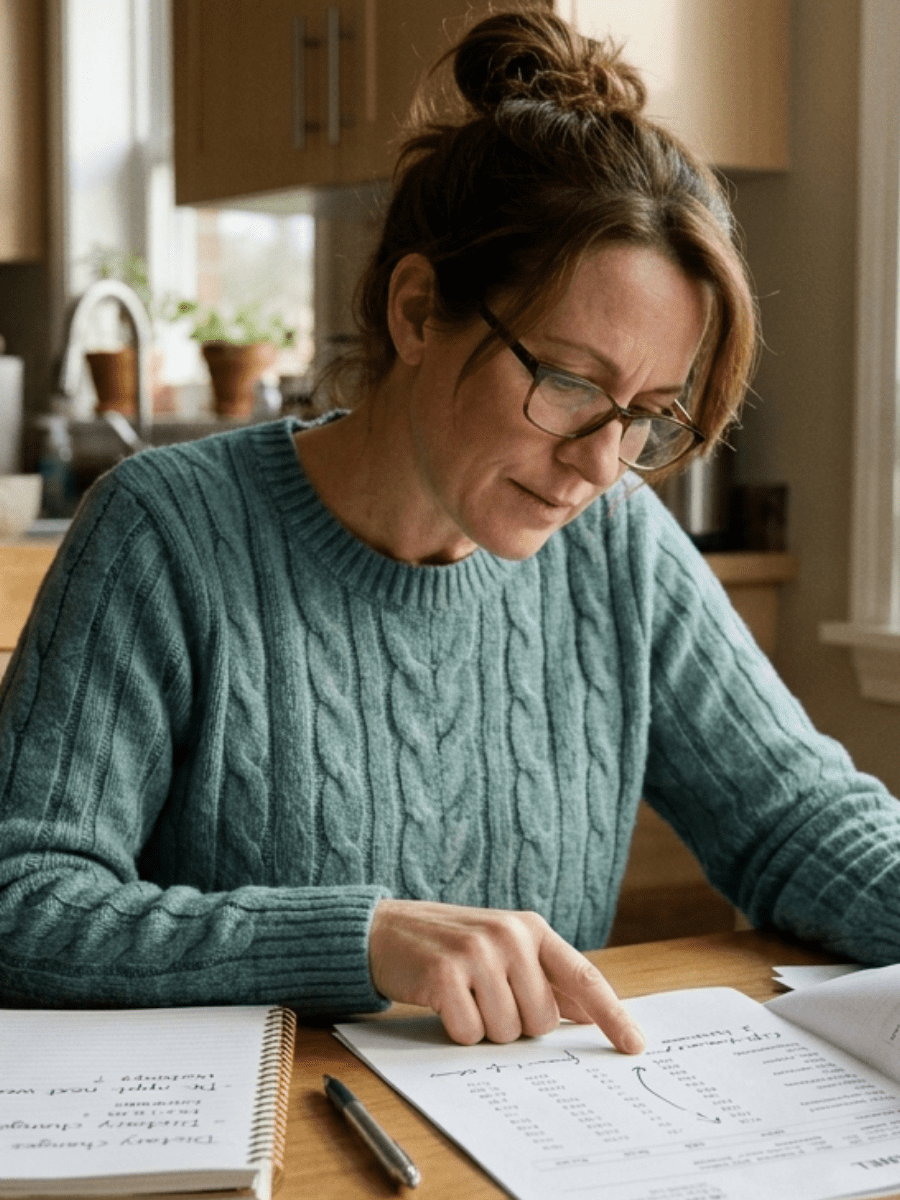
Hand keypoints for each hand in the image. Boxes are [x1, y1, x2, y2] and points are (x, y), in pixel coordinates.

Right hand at [368, 898, 644, 1051]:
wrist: (385, 930)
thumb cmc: (450, 945)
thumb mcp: (503, 948)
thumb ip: (546, 977)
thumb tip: (591, 1014)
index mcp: (531, 928)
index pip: (583, 976)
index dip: (612, 1014)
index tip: (635, 1042)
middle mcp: (510, 935)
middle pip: (541, 1021)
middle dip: (515, 1024)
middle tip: (485, 996)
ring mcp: (478, 953)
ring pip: (506, 1032)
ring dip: (483, 1026)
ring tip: (462, 994)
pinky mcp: (445, 974)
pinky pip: (470, 1033)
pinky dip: (456, 1028)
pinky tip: (442, 999)